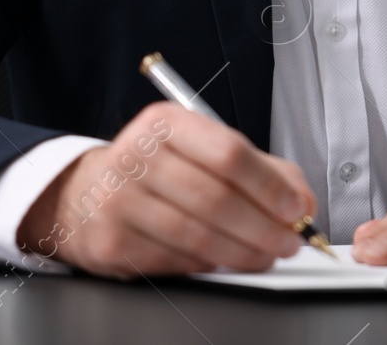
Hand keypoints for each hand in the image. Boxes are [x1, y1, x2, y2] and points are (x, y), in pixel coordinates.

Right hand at [14, 101, 315, 278]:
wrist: (85, 194)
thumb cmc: (156, 169)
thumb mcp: (203, 149)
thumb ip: (261, 169)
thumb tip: (301, 201)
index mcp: (165, 123)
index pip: (229, 152)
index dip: (269, 186)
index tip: (295, 208)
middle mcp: (136, 156)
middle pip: (216, 198)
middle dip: (263, 227)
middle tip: (288, 242)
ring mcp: (118, 201)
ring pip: (198, 235)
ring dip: (243, 252)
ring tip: (266, 255)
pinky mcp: (111, 242)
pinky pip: (175, 261)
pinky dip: (208, 265)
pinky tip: (223, 259)